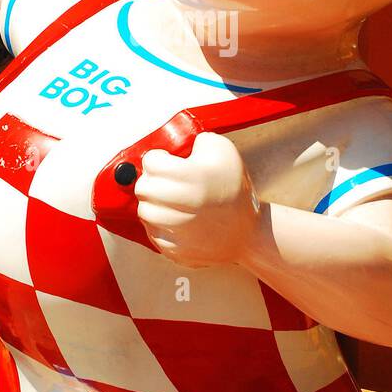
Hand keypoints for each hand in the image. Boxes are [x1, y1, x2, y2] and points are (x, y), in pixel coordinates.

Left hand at [134, 132, 260, 266]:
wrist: (248, 233)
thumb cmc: (234, 189)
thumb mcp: (224, 151)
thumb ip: (197, 140)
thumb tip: (172, 148)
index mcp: (197, 177)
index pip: (151, 163)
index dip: (158, 159)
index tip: (166, 162)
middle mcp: (187, 205)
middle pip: (143, 187)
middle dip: (151, 181)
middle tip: (164, 181)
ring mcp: (181, 231)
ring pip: (144, 211)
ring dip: (153, 203)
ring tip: (169, 201)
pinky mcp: (177, 251)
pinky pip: (152, 234)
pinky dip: (158, 225)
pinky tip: (174, 219)